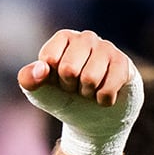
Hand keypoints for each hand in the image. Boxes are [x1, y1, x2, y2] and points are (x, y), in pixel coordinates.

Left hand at [18, 30, 142, 154]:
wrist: (94, 116)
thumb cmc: (63, 96)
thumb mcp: (40, 91)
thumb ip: (29, 79)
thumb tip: (42, 69)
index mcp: (63, 38)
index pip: (49, 58)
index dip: (51, 78)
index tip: (57, 80)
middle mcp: (86, 38)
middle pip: (69, 69)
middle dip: (70, 87)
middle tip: (75, 87)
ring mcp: (108, 48)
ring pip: (90, 78)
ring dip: (87, 94)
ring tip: (89, 90)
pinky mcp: (124, 64)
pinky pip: (108, 89)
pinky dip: (102, 100)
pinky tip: (103, 95)